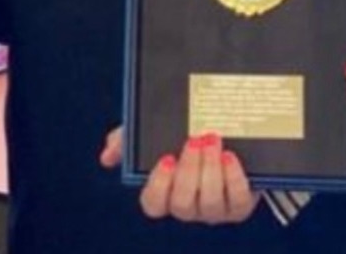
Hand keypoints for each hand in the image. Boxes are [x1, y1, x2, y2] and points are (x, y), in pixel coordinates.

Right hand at [99, 126, 257, 224]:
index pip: (153, 204)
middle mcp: (187, 207)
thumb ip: (126, 142)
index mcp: (164, 194)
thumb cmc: (182, 139)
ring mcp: (213, 210)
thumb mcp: (152, 135)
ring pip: (209, 202)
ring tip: (213, 139)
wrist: (227, 136)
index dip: (159, 185)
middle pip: (182, 203)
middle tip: (195, 139)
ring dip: (211, 170)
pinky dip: (233, 179)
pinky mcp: (238, 207)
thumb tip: (107, 157)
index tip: (166, 158)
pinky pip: (236, 201)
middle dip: (189, 171)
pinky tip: (230, 156)